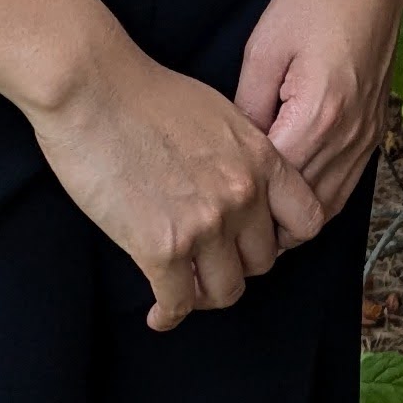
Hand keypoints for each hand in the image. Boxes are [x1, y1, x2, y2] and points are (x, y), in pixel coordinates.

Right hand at [26, 40, 326, 332]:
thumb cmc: (147, 94)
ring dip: (205, 294)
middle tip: (210, 263)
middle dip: (238, 264)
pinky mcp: (161, 248)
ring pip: (226, 291)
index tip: (257, 240)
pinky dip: (169, 313)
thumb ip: (242, 155)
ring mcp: (205, 225)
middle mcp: (243, 196)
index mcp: (262, 159)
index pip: (308, 221)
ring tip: (185, 288)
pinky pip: (178, 303)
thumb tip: (244, 185)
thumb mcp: (219, 115)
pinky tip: (159, 312)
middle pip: (263, 262)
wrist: (94, 90)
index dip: (283, 237)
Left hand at [233, 0, 402, 216]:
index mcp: (319, 117)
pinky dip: (320, 197)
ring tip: (255, 217)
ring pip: (330, 205)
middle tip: (227, 223)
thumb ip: (247, 107)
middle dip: (267, 223)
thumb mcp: (264, 48)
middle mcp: (350, 135)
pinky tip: (292, 191)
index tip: (213, 206)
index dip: (242, 203)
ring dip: (295, 217)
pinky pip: (348, 183)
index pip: (275, 188)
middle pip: (305, 208)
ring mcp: (368, 135)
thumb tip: (235, 151)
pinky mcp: (376, 128)